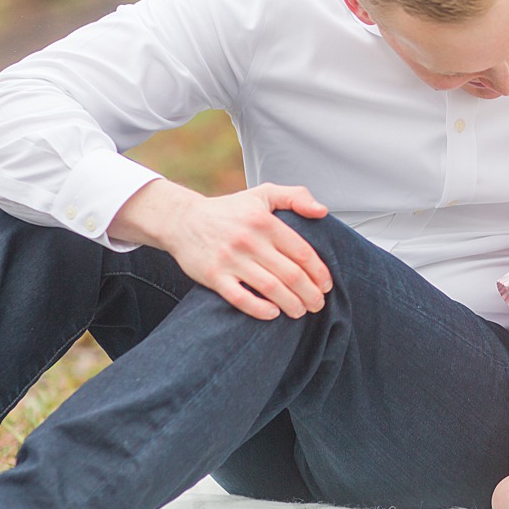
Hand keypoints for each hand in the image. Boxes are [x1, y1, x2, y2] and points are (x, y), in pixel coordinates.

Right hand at [114, 180, 332, 320]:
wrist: (183, 220)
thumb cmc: (229, 210)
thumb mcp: (263, 194)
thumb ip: (296, 197)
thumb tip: (322, 212)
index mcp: (265, 222)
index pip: (302, 252)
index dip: (319, 272)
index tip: (326, 284)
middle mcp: (249, 240)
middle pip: (291, 274)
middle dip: (310, 293)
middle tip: (318, 304)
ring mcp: (230, 260)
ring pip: (270, 288)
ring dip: (291, 304)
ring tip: (301, 312)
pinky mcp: (213, 276)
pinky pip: (241, 299)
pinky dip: (260, 310)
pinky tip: (273, 313)